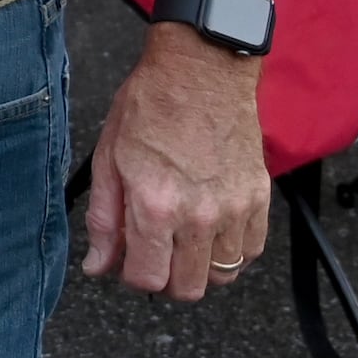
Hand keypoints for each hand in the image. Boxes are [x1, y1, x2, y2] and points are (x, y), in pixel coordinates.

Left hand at [80, 27, 269, 299]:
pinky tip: (212, 229)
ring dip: (200, 266)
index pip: (148, 279)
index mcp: (156, 206)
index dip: (133, 275)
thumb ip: (104, 220)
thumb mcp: (109, 158)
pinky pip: (251, 251)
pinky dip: (231, 251)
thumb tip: (98, 267)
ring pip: (223, 276)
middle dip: (166, 279)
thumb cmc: (150, 106)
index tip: (130, 258)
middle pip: (188, 289)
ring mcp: (234, 208)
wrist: (201, 69)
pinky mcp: (259, 197)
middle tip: (157, 251)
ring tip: (184, 237)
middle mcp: (199, 215)